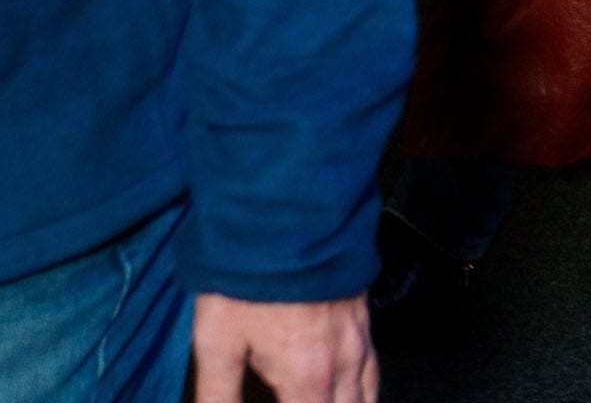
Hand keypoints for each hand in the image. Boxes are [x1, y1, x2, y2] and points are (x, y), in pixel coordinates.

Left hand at [192, 293, 376, 402]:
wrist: (290, 206)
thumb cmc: (249, 276)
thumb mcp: (218, 339)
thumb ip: (218, 394)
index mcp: (309, 377)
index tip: (278, 400)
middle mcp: (344, 362)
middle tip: (297, 400)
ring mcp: (360, 333)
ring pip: (368, 392)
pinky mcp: (364, 308)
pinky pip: (372, 362)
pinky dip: (363, 386)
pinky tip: (349, 383)